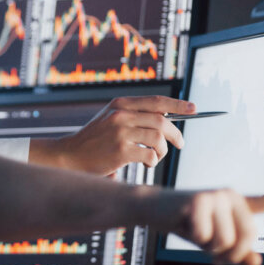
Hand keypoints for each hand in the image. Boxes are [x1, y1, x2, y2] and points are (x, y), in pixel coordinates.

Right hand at [43, 96, 193, 173]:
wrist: (70, 155)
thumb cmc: (95, 140)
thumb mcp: (111, 119)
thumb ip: (134, 115)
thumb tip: (168, 119)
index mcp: (120, 104)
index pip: (156, 101)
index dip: (178, 105)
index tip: (193, 109)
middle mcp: (121, 114)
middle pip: (162, 121)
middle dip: (176, 134)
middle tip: (180, 143)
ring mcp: (120, 132)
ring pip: (158, 140)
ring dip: (163, 151)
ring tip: (156, 157)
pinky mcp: (120, 151)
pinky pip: (150, 155)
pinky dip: (153, 161)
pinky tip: (147, 163)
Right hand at [154, 189, 263, 264]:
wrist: (154, 208)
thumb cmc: (186, 222)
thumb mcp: (213, 239)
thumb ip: (236, 251)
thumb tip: (256, 263)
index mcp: (236, 204)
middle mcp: (230, 195)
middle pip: (247, 237)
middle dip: (230, 254)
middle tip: (215, 256)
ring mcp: (215, 196)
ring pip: (225, 240)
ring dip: (209, 247)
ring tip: (197, 235)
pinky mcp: (199, 200)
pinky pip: (205, 236)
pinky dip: (194, 238)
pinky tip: (184, 224)